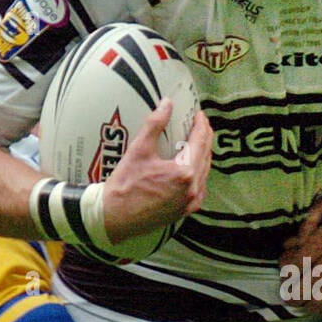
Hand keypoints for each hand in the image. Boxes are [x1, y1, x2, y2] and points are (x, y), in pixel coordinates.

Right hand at [102, 103, 211, 241]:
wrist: (114, 217)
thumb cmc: (124, 185)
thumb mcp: (139, 150)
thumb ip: (155, 124)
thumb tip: (167, 104)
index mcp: (183, 171)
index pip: (200, 141)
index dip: (201, 125)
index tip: (199, 115)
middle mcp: (192, 188)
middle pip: (206, 156)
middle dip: (205, 138)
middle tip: (200, 124)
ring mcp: (190, 202)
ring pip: (205, 173)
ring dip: (204, 155)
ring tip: (198, 142)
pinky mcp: (185, 211)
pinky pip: (200, 188)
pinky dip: (200, 175)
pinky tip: (195, 168)